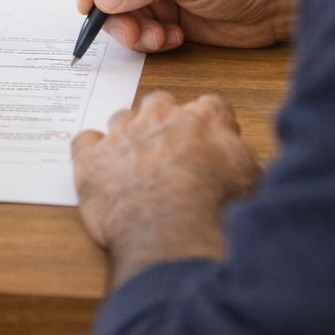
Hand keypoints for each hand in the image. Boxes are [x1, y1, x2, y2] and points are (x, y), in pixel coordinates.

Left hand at [72, 91, 260, 285]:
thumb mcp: (250, 178)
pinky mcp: (91, 158)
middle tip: (168, 149)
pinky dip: (91, 152)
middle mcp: (159, 117)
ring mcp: (121, 135)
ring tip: (133, 162)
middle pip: (159, 102)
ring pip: (121, 118)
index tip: (209, 143)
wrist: (170, 232)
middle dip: (163, 120)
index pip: (210, 106)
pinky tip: (99, 168)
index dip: (209, 125)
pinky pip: (85, 141)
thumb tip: (241, 155)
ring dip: (127, 136)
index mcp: (203, 119)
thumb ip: (242, 156)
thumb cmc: (213, 209)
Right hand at [75, 0, 310, 50]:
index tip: (89, 3)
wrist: (278, 3)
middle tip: (130, 32)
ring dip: (133, 31)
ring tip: (160, 37)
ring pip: (120, 14)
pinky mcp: (167, 15)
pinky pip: (140, 31)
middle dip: (113, 13)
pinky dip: (150, 40)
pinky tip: (175, 38)